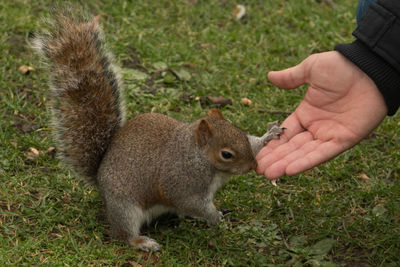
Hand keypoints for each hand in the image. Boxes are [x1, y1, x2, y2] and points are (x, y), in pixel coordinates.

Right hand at [256, 51, 386, 178]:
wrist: (370, 69)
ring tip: (268, 174)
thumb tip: (269, 76)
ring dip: (286, 164)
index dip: (272, 144)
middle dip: (275, 159)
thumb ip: (291, 77)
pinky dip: (306, 162)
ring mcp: (329, 135)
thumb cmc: (342, 66)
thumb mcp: (311, 69)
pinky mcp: (343, 140)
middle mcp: (316, 127)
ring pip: (303, 154)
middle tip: (258, 170)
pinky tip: (290, 170)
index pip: (285, 134)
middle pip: (292, 147)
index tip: (258, 154)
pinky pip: (322, 154)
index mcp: (307, 113)